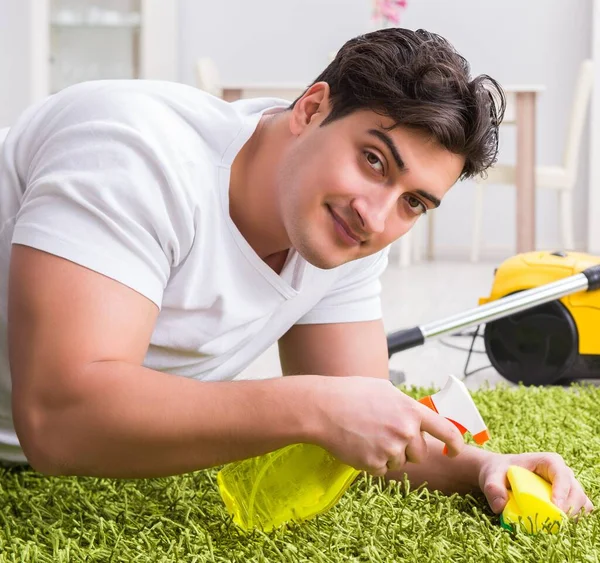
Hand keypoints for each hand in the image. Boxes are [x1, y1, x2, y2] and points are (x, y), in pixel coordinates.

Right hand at [312, 376, 464, 476]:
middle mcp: (405, 431)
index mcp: (411, 410)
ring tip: (367, 436)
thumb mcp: (384, 389)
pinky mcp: (374, 464)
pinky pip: (382, 470)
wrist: (323, 408)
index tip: (456, 450)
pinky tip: (359, 445)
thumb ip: (405, 404)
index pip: (445, 430)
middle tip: (386, 435)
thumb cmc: (350, 393)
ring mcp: (390, 449)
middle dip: (408, 448)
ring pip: (400, 462)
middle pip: (421, 452)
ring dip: (389, 455)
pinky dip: (372, 462)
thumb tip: (417, 415)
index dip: (455, 442)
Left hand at [478, 451, 593, 516]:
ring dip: (573, 516)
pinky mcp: (566, 500)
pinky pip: (578, 512)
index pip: (562, 476)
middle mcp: (562, 473)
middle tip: (554, 523)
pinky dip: (572, 520)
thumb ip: (492, 489)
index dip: (562, 492)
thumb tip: (499, 506)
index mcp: (548, 462)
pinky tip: (555, 524)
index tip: (556, 507)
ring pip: (582, 503)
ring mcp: (567, 487)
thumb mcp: (490, 477)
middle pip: (576, 492)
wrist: (498, 475)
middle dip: (569, 509)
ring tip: (554, 524)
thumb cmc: (497, 472)